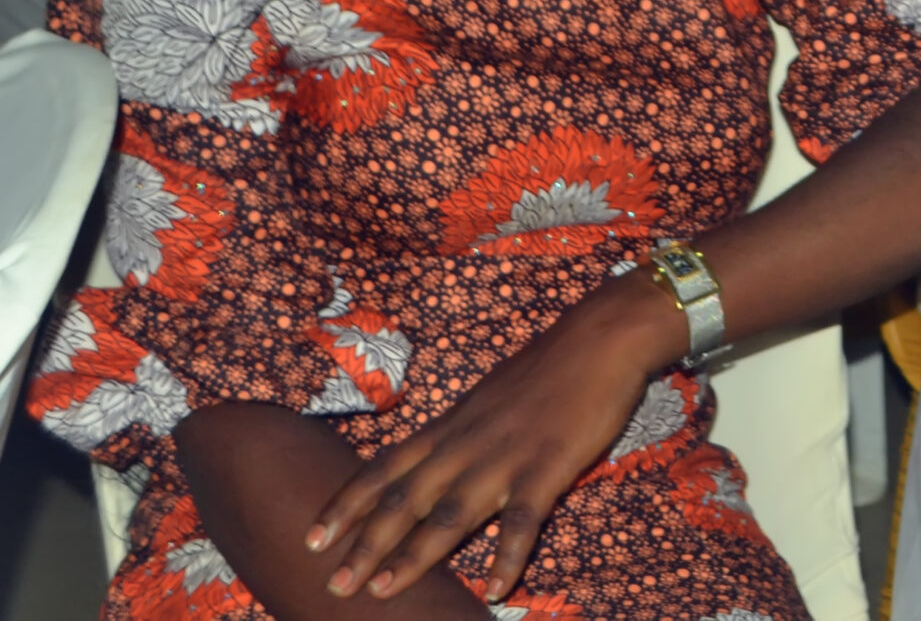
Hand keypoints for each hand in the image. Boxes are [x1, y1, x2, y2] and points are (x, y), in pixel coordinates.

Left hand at [308, 272, 681, 602]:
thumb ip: (459, 432)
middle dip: (364, 545)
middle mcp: (466, 446)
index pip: (383, 468)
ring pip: (449, 513)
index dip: (346, 505)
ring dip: (414, 556)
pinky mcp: (548, 468)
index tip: (311, 538)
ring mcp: (505, 458)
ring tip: (381, 591)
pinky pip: (523, 521)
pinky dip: (508, 557)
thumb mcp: (486, 397)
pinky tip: (497, 590)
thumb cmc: (547, 367)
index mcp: (450, 427)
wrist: (599, 338)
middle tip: (332, 584)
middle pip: (404, 499)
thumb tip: (435, 458)